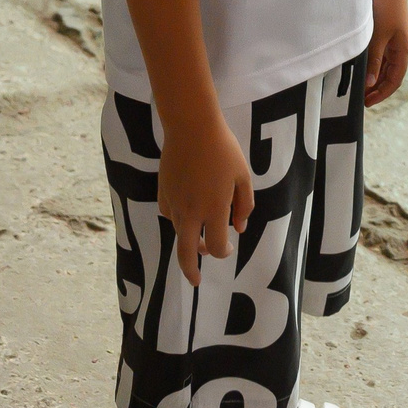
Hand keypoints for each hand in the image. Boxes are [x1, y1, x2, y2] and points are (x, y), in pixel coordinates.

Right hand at [158, 114, 252, 286]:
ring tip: (197, 242)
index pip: (215, 246)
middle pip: (186, 252)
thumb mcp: (243, 176)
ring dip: (188, 240)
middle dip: (190, 270)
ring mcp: (174, 202)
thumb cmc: (223, 149)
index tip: (227, 248)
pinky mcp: (163, 191)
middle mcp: (191, 211)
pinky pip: (169, 214)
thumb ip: (244, 205)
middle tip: (195, 281)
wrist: (191, 126)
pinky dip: (178, 220)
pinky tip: (186, 214)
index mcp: (213, 209)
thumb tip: (239, 228)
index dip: (222, 252)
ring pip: (178, 232)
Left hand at [363, 0, 407, 105]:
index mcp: (402, 50)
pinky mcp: (384, 31)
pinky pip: (379, 54)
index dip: (382, 94)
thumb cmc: (386, 6)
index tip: (367, 103)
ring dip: (373, 76)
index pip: (394, 80)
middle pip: (390, 75)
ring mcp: (392, 39)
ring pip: (384, 65)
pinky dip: (371, 63)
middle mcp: (399, 47)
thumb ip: (374, 60)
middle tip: (361, 99)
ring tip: (358, 86)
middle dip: (377, 88)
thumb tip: (371, 84)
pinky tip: (359, 66)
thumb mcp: (378, 36)